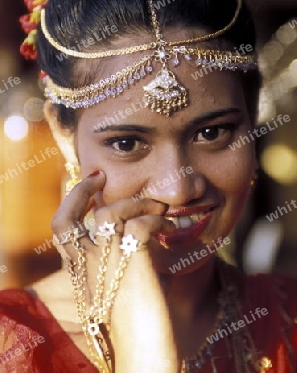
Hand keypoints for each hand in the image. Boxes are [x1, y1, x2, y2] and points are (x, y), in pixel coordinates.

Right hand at [51, 171, 178, 372]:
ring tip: (157, 207)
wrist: (145, 357)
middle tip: (102, 176)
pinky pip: (140, 224)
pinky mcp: (133, 263)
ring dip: (137, 202)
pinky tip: (169, 227)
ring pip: (111, 212)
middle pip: (69, 217)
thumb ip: (124, 260)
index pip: (60, 228)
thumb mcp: (124, 287)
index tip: (90, 184)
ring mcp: (107, 264)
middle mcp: (87, 266)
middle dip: (83, 190)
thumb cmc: (139, 325)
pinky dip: (157, 219)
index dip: (71, 201)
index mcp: (82, 272)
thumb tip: (142, 234)